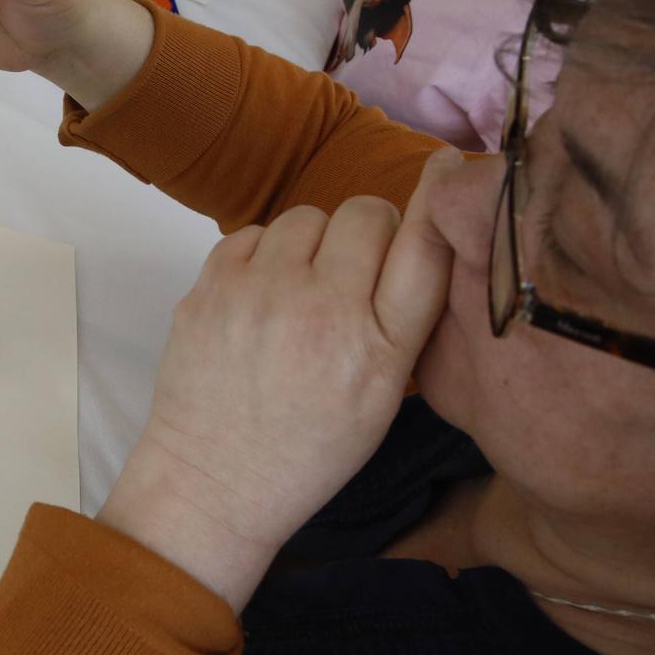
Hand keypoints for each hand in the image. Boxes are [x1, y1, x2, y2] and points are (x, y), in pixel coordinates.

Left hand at [98, 154, 462, 609]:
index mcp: (379, 350)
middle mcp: (323, 311)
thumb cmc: (308, 448)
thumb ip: (407, 320)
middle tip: (353, 273)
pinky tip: (263, 297)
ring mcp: (260, 294)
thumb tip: (424, 234)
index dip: (438, 202)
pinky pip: (252, 232)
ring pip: (307, 215)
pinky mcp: (209, 289)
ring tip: (302, 290)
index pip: (426, 247)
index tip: (445, 172)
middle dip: (368, 233)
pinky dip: (263, 255)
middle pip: (366, 213)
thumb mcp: (383, 398)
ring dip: (312, 243)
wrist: (215, 482)